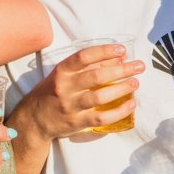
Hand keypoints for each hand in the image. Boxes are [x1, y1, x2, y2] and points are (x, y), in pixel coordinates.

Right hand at [17, 43, 143, 141]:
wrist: (34, 120)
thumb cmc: (51, 92)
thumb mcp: (62, 75)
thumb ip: (86, 67)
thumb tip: (117, 58)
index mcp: (61, 72)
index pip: (83, 57)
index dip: (104, 51)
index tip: (122, 50)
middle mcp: (64, 87)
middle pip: (96, 76)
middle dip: (121, 70)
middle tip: (139, 66)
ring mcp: (70, 106)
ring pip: (100, 97)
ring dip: (121, 89)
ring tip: (135, 83)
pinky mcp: (76, 123)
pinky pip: (101, 118)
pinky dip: (118, 112)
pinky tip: (130, 105)